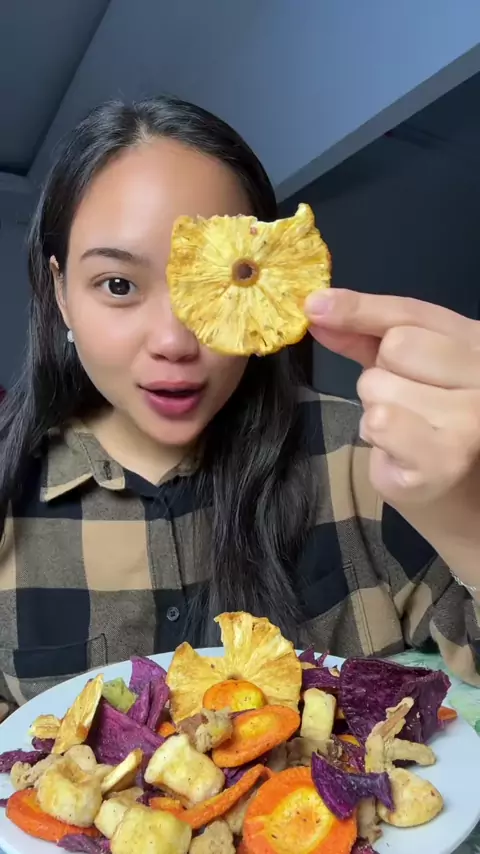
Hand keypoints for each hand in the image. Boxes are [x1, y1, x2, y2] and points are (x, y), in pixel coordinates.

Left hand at [305, 289, 479, 582]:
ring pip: (382, 386)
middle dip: (381, 374)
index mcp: (475, 341)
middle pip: (398, 345)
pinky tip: (400, 449)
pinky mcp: (448, 456)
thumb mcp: (403, 371)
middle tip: (404, 402)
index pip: (411, 312)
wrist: (457, 493)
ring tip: (405, 430)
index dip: (360, 307)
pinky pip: (381, 422)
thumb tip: (317, 308)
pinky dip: (377, 435)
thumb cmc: (428, 425)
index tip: (315, 305)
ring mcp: (474, 415)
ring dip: (377, 409)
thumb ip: (363, 337)